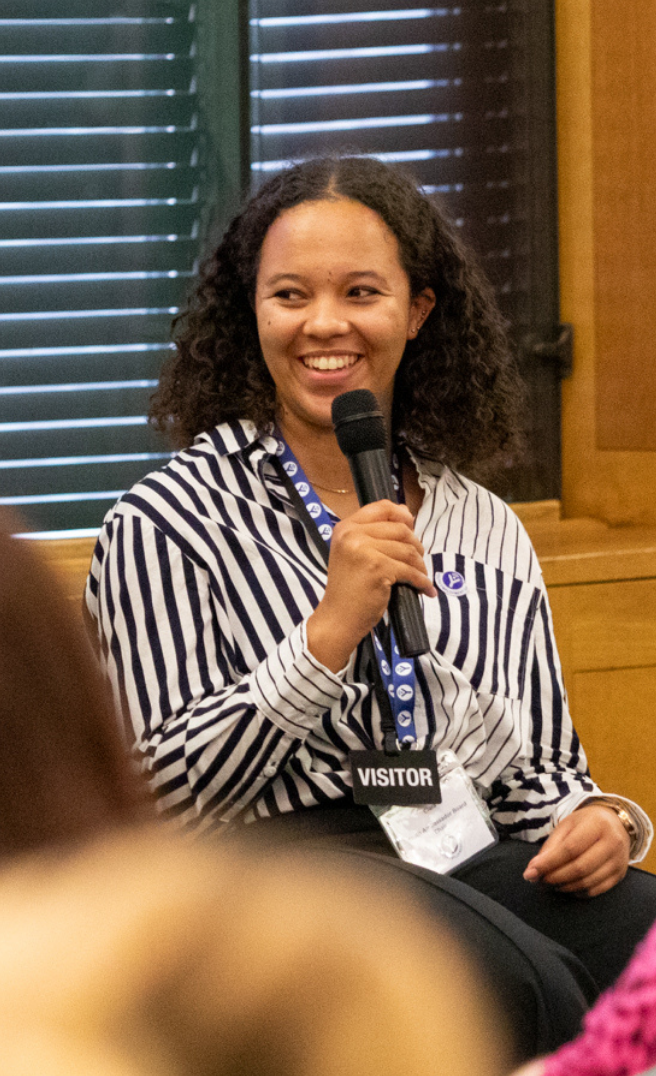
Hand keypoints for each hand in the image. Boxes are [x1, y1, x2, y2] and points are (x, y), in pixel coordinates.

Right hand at [307, 500, 435, 671]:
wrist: (338, 618)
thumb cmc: (348, 589)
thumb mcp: (353, 553)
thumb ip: (375, 533)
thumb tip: (407, 512)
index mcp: (346, 528)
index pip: (381, 507)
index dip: (402, 515)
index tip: (412, 526)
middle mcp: (352, 535)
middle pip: (400, 529)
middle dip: (416, 545)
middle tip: (418, 560)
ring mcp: (364, 550)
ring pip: (408, 549)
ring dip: (420, 565)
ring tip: (420, 575)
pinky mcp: (377, 568)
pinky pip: (410, 570)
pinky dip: (421, 581)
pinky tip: (425, 589)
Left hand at [523, 804, 630, 896]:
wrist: (615, 823)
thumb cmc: (586, 823)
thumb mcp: (567, 825)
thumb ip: (551, 846)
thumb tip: (533, 869)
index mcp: (597, 824)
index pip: (570, 848)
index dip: (549, 862)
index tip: (531, 871)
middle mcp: (612, 842)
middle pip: (580, 867)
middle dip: (555, 877)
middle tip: (539, 880)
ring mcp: (619, 860)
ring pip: (588, 881)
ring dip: (565, 886)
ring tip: (551, 883)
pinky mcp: (620, 875)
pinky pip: (597, 890)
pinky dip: (579, 892)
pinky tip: (567, 887)